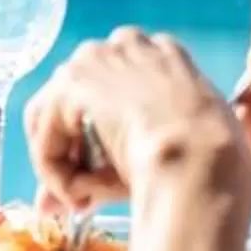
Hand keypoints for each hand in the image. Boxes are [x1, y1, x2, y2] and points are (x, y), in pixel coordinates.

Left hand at [22, 29, 250, 214]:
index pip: (113, 88)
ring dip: (64, 166)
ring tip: (86, 201)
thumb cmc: (202, 167)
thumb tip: (47, 205)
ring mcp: (97, 59)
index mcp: (163, 55)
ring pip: (54, 119)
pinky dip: (56, 173)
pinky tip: (81, 195)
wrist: (203, 163)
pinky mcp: (72, 84)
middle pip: (75, 99)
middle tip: (83, 195)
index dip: (99, 136)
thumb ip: (99, 172)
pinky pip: (47, 137)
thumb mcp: (156, 159)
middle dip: (71, 150)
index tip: (103, 172)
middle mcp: (126, 46)